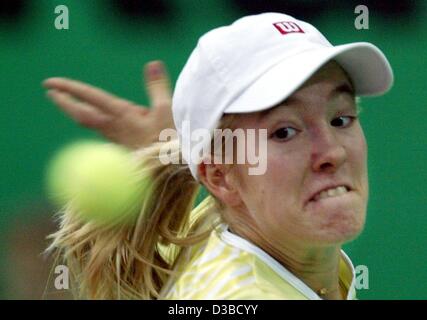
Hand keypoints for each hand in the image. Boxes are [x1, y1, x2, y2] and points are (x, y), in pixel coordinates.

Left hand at [43, 61, 174, 148]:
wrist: (168, 169)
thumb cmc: (167, 140)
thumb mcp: (165, 110)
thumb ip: (156, 86)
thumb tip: (152, 64)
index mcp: (121, 114)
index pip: (90, 97)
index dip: (70, 88)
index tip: (51, 83)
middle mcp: (113, 126)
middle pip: (81, 114)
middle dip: (64, 102)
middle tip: (51, 92)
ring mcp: (115, 137)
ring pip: (88, 122)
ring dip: (75, 110)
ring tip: (68, 103)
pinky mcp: (121, 144)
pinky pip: (99, 129)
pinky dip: (89, 120)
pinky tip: (95, 120)